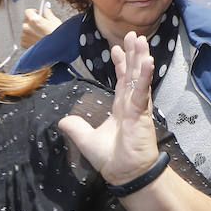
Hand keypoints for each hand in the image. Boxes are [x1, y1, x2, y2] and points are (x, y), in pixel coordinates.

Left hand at [20, 6, 62, 48]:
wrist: (55, 51)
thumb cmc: (57, 37)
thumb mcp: (55, 21)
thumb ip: (47, 13)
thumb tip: (46, 7)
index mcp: (35, 20)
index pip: (28, 11)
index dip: (34, 12)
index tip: (38, 14)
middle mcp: (27, 28)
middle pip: (26, 20)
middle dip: (32, 21)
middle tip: (42, 25)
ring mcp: (24, 36)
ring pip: (25, 29)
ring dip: (31, 30)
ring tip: (41, 34)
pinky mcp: (24, 44)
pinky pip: (24, 38)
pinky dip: (29, 38)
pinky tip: (38, 39)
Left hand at [60, 31, 159, 184]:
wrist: (126, 175)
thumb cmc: (112, 160)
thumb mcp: (87, 141)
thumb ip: (77, 128)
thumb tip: (63, 119)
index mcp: (121, 108)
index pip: (121, 81)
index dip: (120, 63)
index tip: (117, 47)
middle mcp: (131, 104)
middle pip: (132, 73)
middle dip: (133, 53)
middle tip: (133, 35)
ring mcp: (138, 107)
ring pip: (139, 77)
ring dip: (141, 57)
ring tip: (141, 40)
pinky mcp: (142, 112)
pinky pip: (142, 91)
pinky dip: (145, 76)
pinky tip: (147, 61)